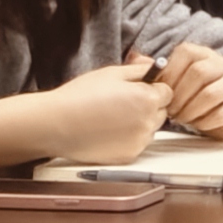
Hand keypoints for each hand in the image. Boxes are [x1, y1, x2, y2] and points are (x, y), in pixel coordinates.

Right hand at [38, 61, 170, 166]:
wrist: (55, 124)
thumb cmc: (80, 95)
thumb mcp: (112, 73)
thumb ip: (140, 69)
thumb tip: (156, 66)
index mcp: (148, 98)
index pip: (167, 92)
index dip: (152, 89)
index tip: (135, 90)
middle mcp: (149, 122)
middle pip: (161, 111)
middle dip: (148, 106)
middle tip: (121, 104)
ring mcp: (140, 141)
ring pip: (150, 129)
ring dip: (139, 123)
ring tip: (111, 118)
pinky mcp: (129, 156)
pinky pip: (138, 144)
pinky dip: (128, 138)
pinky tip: (108, 132)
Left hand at [154, 46, 222, 140]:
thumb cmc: (199, 93)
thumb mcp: (180, 79)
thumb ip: (159, 70)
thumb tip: (135, 57)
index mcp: (204, 54)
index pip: (186, 53)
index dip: (170, 74)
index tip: (161, 93)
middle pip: (200, 72)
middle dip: (180, 96)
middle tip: (171, 111)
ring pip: (211, 93)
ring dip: (191, 110)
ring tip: (182, 119)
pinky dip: (205, 122)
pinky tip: (198, 124)